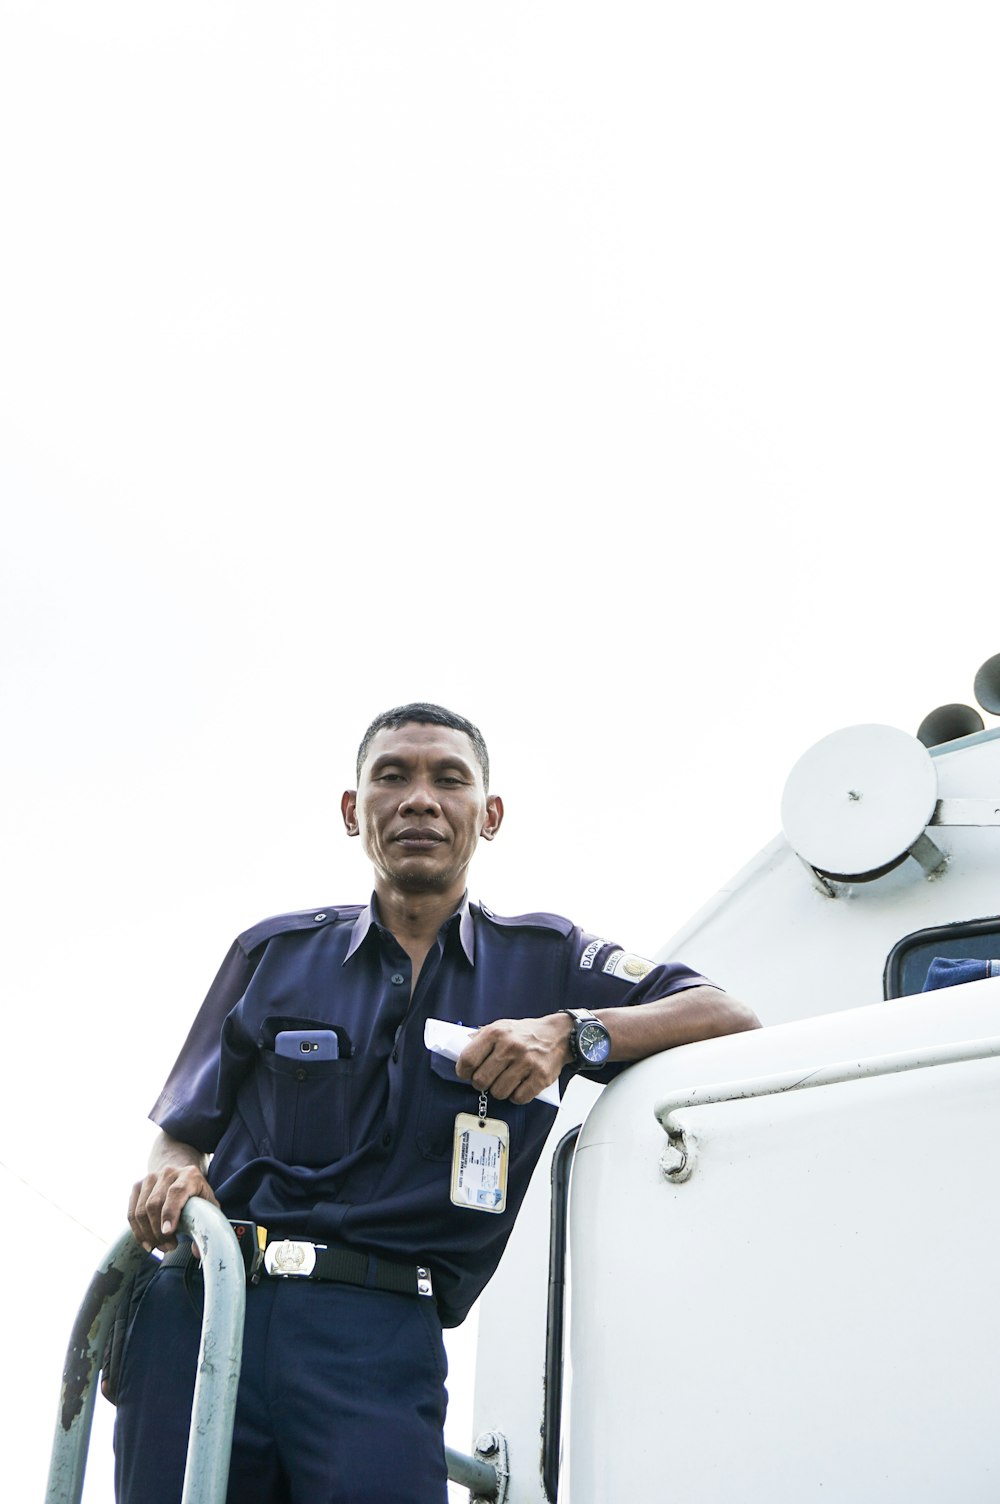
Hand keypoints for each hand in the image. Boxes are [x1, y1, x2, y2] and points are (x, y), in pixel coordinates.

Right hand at [127, 1164, 218, 1252]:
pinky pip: (132, 1213)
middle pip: (155, 1204)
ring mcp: (150, 1178)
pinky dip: (138, 1231)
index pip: (176, 1192)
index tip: (168, 1232)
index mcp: (189, 1175)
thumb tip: (197, 1252)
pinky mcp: (137, 1186)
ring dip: (148, 1234)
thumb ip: (207, 1226)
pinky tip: (147, 1243)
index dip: (170, 1213)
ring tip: (160, 1247)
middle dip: (159, 1231)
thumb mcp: (208, 1206)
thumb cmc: (197, 1195)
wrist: (181, 1176)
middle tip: (169, 1247)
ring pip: (141, 1211)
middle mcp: (168, 1173)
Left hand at [455, 1015, 572, 1104]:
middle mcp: (510, 1047)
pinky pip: (518, 1098)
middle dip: (481, 1084)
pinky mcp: (540, 1077)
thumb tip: (459, 1053)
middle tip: (487, 1080)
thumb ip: (481, 1039)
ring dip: (499, 1091)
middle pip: (481, 1080)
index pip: (467, 1059)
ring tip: (505, 1081)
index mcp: (496, 1033)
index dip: (463, 1071)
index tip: (466, 1074)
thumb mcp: (501, 1027)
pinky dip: (516, 1096)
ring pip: (499, 1092)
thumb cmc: (525, 1033)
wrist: (559, 1034)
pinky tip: (519, 1086)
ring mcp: (526, 1062)